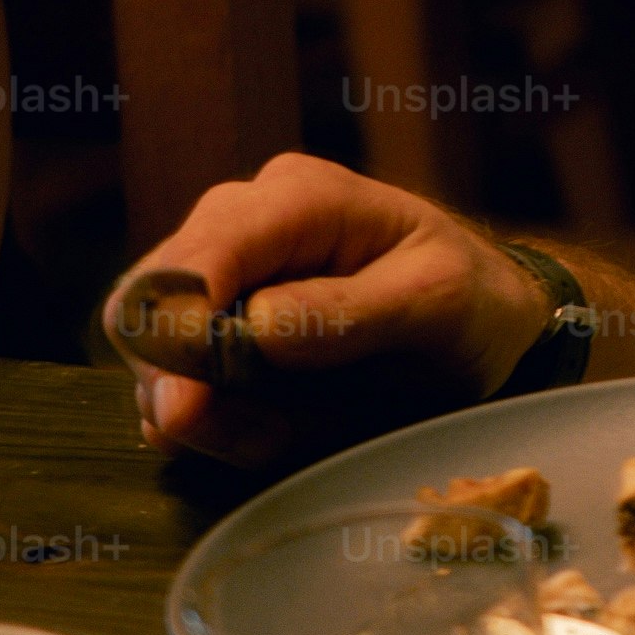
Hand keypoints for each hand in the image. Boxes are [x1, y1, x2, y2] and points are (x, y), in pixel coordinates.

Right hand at [117, 153, 552, 468]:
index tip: (188, 407)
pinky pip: (173, 375)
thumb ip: (350, 311)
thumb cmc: (469, 299)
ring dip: (202, 410)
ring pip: (152, 347)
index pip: (200, 254)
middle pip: (148, 302)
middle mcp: (242, 219)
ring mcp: (223, 269)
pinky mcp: (215, 318)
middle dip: (182, 384)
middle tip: (257, 437)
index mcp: (298, 197)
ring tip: (282, 435)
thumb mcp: (436, 300)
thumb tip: (255, 326)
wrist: (486, 317)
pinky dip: (209, 416)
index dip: (175, 330)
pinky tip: (268, 431)